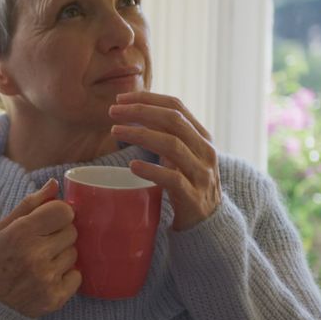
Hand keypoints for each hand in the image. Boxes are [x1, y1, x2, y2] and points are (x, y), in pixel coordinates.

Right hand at [0, 179, 81, 318]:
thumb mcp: (4, 228)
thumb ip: (30, 204)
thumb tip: (54, 184)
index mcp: (21, 232)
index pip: (63, 211)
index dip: (60, 214)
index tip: (52, 221)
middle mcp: (35, 254)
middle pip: (72, 232)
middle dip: (60, 236)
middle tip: (42, 245)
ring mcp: (46, 278)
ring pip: (74, 255)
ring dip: (62, 257)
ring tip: (42, 263)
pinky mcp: (55, 297)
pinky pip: (77, 277)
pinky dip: (66, 277)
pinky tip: (47, 279)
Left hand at [109, 92, 221, 230]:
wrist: (207, 221)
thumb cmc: (187, 181)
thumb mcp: (179, 153)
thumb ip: (165, 133)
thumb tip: (133, 111)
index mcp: (201, 136)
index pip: (176, 106)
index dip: (147, 99)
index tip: (120, 98)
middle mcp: (204, 150)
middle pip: (173, 121)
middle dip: (140, 112)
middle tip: (112, 111)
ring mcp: (201, 173)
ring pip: (172, 145)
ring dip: (140, 135)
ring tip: (115, 131)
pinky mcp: (193, 196)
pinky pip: (172, 179)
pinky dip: (151, 170)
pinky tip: (132, 166)